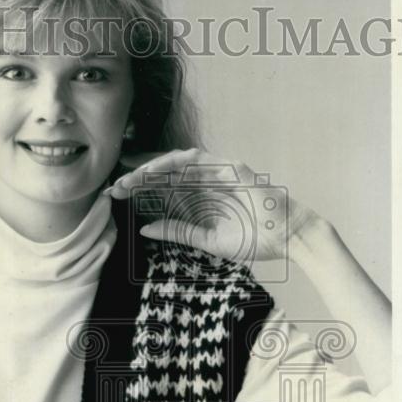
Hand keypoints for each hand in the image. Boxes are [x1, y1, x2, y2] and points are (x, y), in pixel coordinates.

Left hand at [106, 149, 320, 264]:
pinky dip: (173, 164)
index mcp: (200, 198)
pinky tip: (153, 171)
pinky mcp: (230, 168)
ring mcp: (218, 172)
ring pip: (176, 164)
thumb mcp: (206, 241)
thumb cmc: (254, 239)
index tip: (115, 196)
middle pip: (165, 174)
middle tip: (113, 187)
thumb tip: (144, 228)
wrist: (288, 236)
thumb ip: (177, 232)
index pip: (163, 189)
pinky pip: (196, 160)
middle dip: (137, 179)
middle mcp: (206, 182)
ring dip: (150, 170)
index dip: (139, 190)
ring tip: (128, 180)